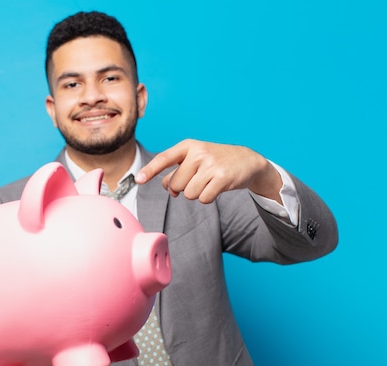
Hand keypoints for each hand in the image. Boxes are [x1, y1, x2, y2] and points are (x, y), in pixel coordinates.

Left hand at [135, 139, 281, 203]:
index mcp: (188, 146)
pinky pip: (204, 199)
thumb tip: (166, 188)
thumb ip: (176, 171)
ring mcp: (211, 164)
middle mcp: (198, 153)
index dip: (150, 170)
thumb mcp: (194, 160)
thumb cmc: (214, 162)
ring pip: (188, 194)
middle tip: (198, 179)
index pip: (164, 158)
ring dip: (197, 193)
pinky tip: (216, 187)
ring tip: (208, 182)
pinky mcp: (223, 178)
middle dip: (183, 188)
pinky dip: (208, 198)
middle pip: (175, 185)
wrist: (247, 161)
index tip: (139, 180)